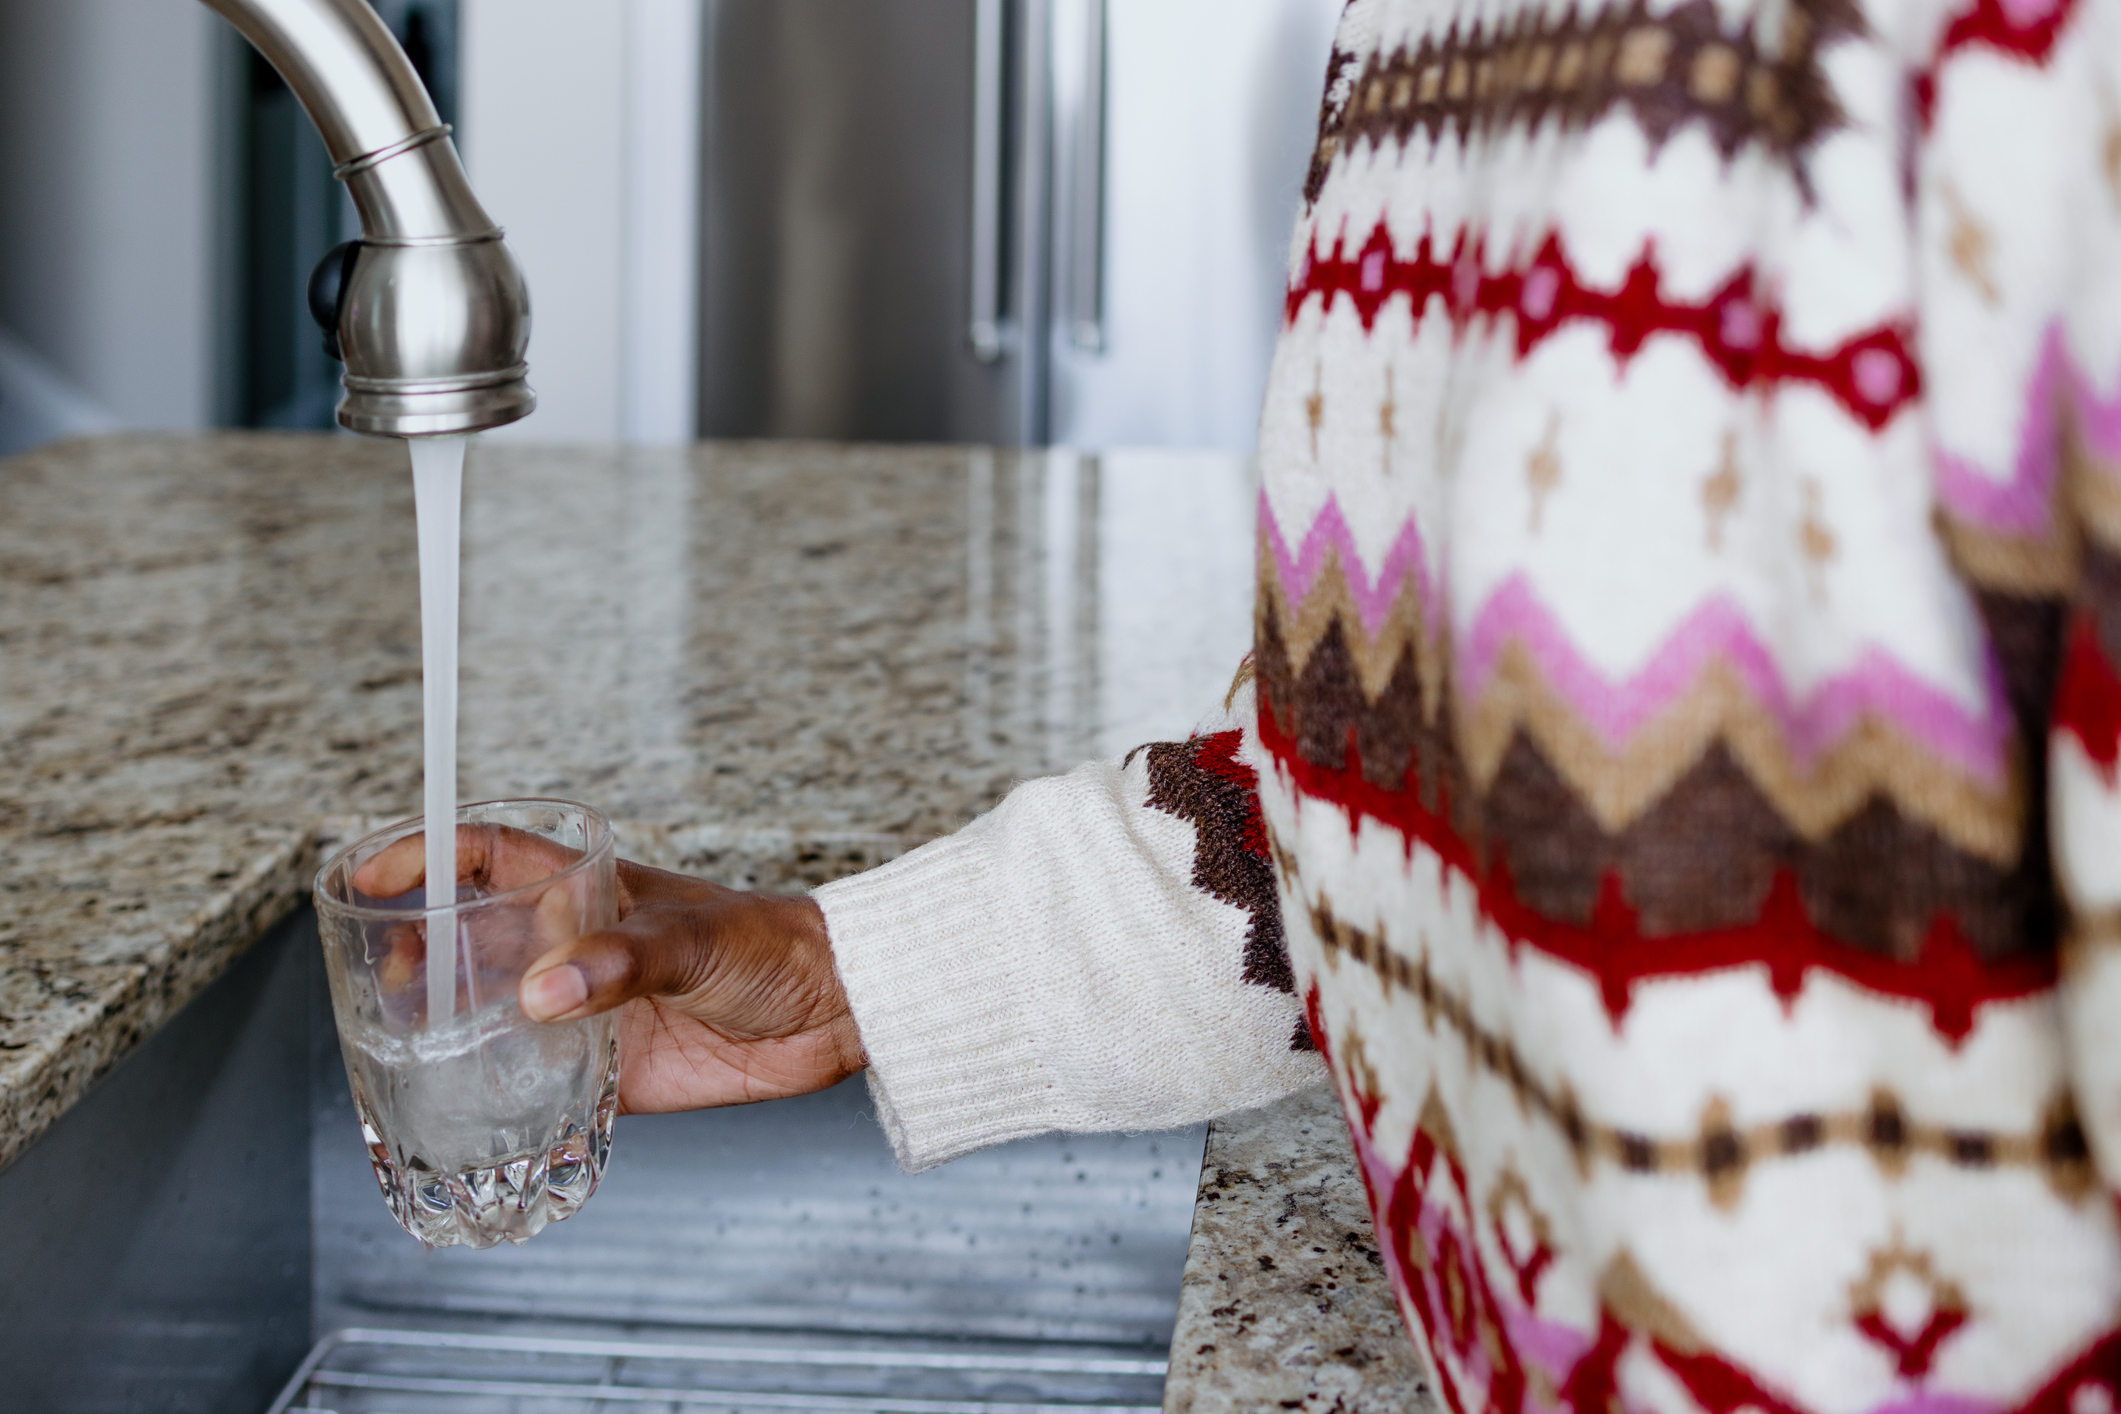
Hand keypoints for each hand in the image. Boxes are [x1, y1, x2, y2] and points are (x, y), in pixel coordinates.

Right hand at [351, 829, 864, 1112]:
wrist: (832, 1010)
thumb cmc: (771, 945)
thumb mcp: (694, 939)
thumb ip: (621, 961)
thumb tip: (546, 993)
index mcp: (587, 894)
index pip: (488, 857)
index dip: (425, 857)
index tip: (370, 877)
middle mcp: (573, 950)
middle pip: (469, 941)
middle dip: (416, 956)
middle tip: (377, 982)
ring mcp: (585, 1012)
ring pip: (492, 1016)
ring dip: (446, 1031)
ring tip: (399, 1051)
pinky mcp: (607, 1072)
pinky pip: (536, 1086)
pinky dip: (498, 1099)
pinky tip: (462, 1114)